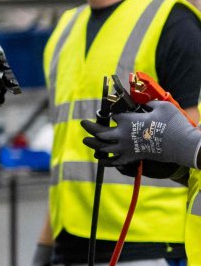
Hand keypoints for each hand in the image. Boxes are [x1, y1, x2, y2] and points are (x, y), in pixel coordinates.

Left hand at [81, 100, 200, 169]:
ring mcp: (126, 147)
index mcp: (127, 120)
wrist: (182, 144)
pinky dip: (107, 161)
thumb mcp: (162, 107)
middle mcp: (122, 134)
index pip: (113, 115)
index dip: (111, 112)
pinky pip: (116, 161)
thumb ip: (149, 104)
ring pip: (103, 147)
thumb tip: (144, 104)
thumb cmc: (173, 123)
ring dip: (93, 144)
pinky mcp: (133, 157)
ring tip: (85, 140)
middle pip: (100, 131)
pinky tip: (101, 161)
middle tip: (82, 123)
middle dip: (90, 127)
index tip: (109, 110)